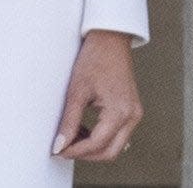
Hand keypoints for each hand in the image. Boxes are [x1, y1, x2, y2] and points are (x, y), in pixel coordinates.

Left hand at [52, 30, 141, 162]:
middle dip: (86, 154)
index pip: (97, 144)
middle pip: (109, 152)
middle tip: (64, 148)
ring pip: (115, 145)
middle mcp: (131, 116)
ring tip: (71, 137)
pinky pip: (118, 134)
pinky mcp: (131, 109)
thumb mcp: (78, 90)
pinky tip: (84, 130)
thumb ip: (69, 120)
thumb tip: (60, 144)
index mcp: (120, 111)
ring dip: (93, 147)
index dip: (76, 150)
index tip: (59, 150)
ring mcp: (134, 113)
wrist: (110, 38)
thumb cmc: (96, 57)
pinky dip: (101, 137)